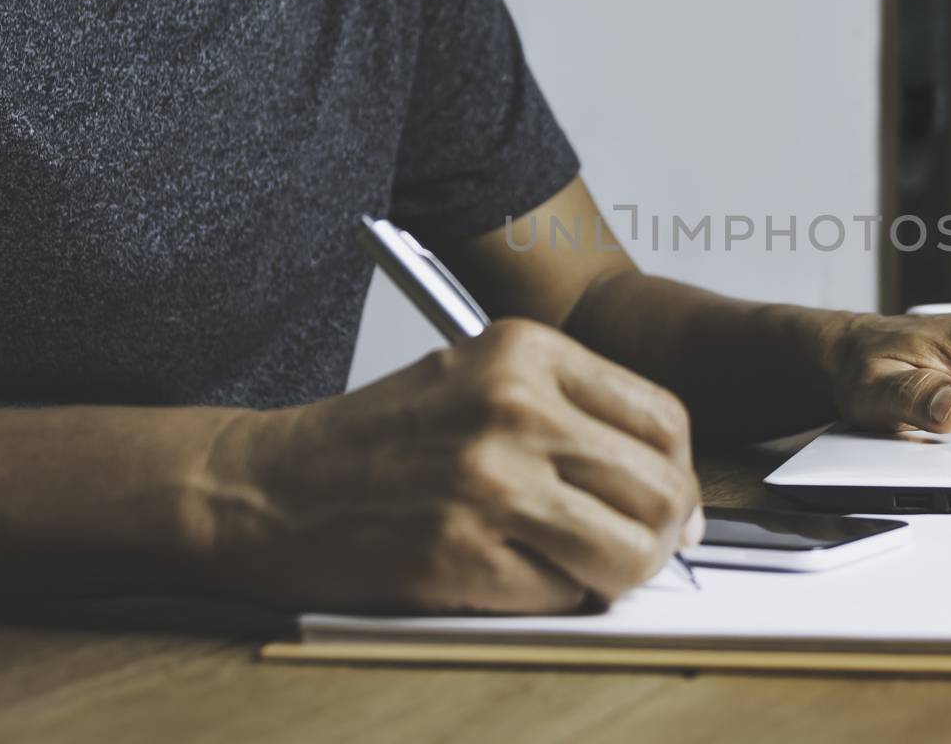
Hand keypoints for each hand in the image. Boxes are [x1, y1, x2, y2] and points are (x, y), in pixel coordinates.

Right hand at [206, 319, 702, 613]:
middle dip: (665, 534)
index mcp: (525, 351)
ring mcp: (487, 482)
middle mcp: (513, 407)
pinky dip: (557, 599)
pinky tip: (520, 577)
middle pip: (661, 488)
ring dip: (621, 575)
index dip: (682, 473)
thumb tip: (674, 492)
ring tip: (588, 570)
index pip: (663, 418)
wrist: (267, 487)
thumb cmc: (380, 440)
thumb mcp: (480, 380)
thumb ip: (576, 417)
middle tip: (640, 549)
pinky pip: (563, 595)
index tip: (673, 501)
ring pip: (629, 552)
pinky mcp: (460, 555)